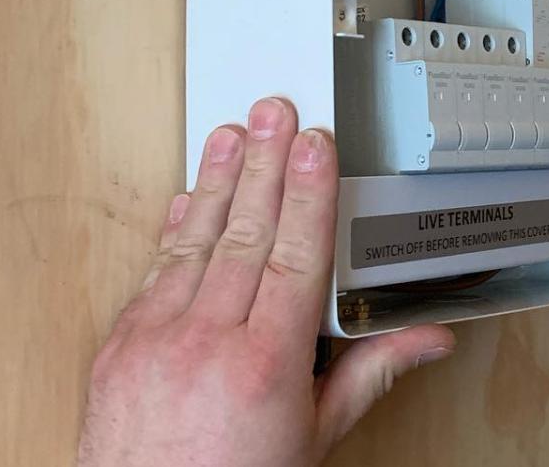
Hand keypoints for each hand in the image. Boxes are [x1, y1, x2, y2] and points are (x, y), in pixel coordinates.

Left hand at [79, 97, 454, 466]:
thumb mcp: (316, 435)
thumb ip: (370, 374)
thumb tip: (427, 341)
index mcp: (266, 362)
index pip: (295, 256)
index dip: (307, 193)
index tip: (314, 148)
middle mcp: (207, 342)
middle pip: (246, 234)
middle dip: (264, 165)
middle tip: (275, 113)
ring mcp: (156, 339)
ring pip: (196, 242)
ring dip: (218, 181)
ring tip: (233, 133)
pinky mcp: (120, 346)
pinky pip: (155, 272)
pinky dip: (176, 230)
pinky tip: (190, 196)